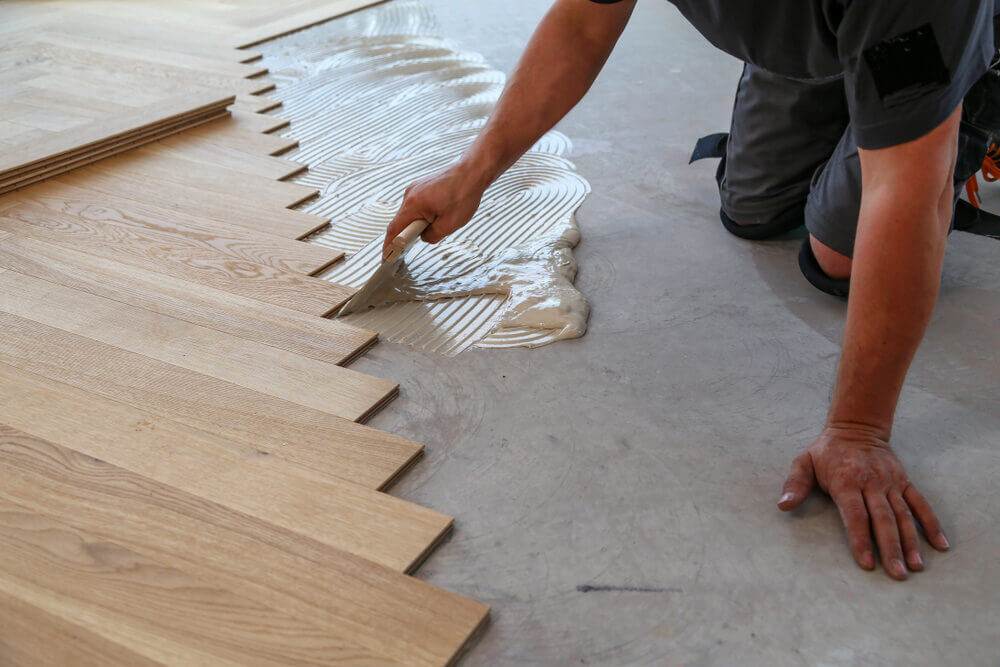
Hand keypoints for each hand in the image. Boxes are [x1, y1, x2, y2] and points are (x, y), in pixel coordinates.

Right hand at [382, 162, 486, 255]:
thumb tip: (424, 237)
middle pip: (400, 221)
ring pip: (409, 213)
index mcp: (413, 204)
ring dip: (416, 224)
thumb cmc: (463, 194)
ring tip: (433, 227)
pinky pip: (415, 205)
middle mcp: (410, 194)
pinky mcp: (421, 187)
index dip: (389, 246)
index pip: (394, 230)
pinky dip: (420, 215)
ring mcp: (414, 189)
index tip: (386, 257)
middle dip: (404, 236)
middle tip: (409, 248)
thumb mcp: (449, 225)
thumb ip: (432, 236)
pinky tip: (434, 218)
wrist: (471, 172)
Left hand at [778, 426, 949, 579]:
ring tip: (916, 566)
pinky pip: (920, 504)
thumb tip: (783, 505)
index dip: (860, 539)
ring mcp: (891, 483)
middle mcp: (872, 483)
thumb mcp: (804, 462)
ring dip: (911, 542)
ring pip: (904, 515)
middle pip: (883, 520)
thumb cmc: (826, 451)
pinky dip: (931, 524)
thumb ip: (794, 484)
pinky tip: (940, 545)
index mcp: (846, 481)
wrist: (856, 427)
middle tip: (897, 574)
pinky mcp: (905, 481)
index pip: (855, 515)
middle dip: (890, 548)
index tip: (867, 563)